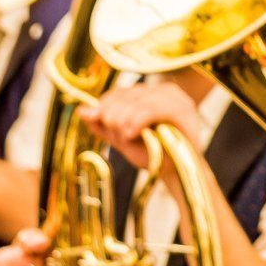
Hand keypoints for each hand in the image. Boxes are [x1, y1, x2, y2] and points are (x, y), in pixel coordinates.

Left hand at [79, 81, 205, 170]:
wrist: (177, 174)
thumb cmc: (155, 156)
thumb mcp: (123, 139)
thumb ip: (104, 125)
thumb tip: (82, 110)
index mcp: (152, 94)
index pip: (121, 92)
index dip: (105, 105)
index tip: (103, 123)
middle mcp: (165, 91)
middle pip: (127, 94)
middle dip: (114, 114)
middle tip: (118, 134)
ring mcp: (176, 99)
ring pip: (138, 100)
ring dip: (124, 120)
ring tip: (126, 136)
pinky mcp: (183, 111)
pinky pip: (152, 109)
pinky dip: (137, 121)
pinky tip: (132, 133)